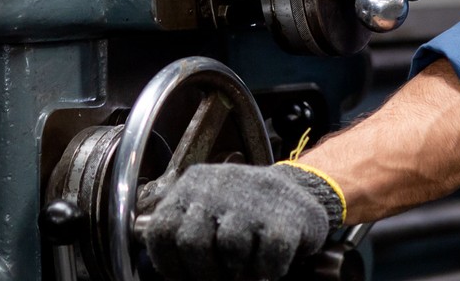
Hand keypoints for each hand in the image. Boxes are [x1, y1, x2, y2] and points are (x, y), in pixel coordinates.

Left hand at [143, 163, 340, 280]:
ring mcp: (252, 199)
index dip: (169, 265)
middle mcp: (216, 187)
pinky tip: (269, 266)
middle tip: (219, 278)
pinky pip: (269, 257)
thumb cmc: (242, 212)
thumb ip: (186, 235)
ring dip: (239, 271)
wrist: (298, 190)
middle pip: (192, 243)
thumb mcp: (205, 211)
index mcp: (189, 188)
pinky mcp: (284, 216)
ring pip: (231, 249)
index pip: (161, 231)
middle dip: (203, 273)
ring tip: (246, 268)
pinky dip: (269, 271)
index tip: (184, 278)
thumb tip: (175, 279)